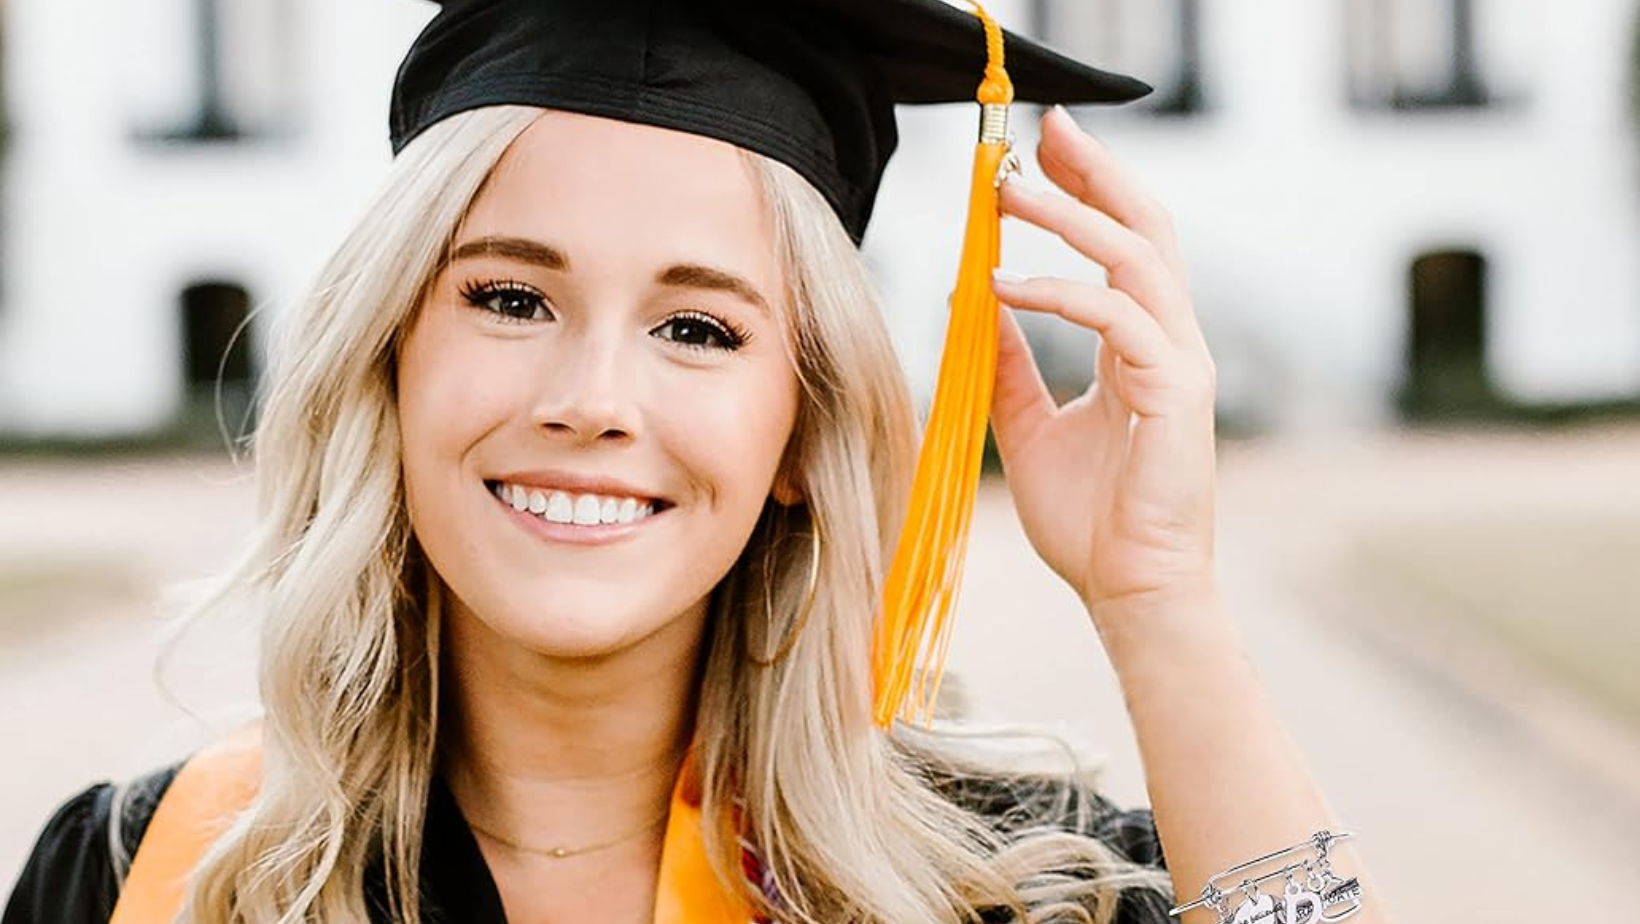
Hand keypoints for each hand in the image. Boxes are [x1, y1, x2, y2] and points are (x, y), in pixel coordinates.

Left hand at [989, 106, 1218, 619]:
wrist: (1127, 591)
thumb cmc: (1089, 522)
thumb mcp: (1030, 426)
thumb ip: (1009, 363)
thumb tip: (971, 299)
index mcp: (1142, 345)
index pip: (1122, 244)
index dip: (1087, 190)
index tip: (1039, 152)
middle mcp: (1170, 342)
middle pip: (1144, 227)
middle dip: (1096, 172)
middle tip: (1044, 129)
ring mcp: (1180, 364)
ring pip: (1135, 258)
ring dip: (1071, 216)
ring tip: (1010, 190)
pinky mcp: (1178, 394)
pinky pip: (1116, 320)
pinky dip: (1058, 295)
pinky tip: (1004, 285)